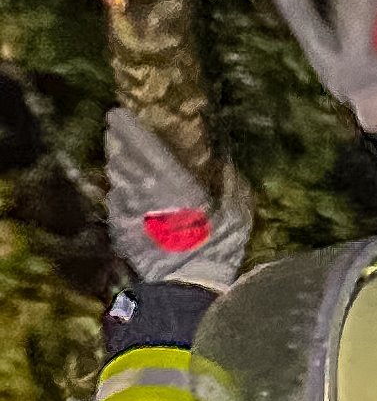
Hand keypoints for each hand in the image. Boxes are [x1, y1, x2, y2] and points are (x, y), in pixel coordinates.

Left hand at [105, 108, 250, 292]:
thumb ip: (233, 185)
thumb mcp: (237, 215)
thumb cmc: (216, 249)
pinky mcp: (119, 229)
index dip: (125, 124)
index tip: (119, 113)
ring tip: (124, 163)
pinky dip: (120, 197)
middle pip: (118, 155)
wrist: (186, 286)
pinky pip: (115, 204)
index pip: (138, 142)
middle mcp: (141, 187)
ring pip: (114, 178)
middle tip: (120, 134)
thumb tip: (229, 164)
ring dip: (118, 167)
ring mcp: (125, 209)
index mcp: (170, 179)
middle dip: (117, 142)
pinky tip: (130, 200)